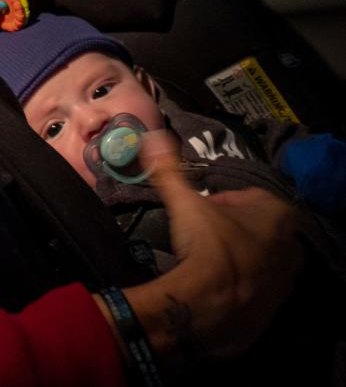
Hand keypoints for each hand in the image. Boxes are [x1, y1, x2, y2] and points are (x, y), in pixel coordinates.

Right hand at [120, 132, 300, 366]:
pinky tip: (214, 286)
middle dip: (235, 229)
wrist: (213, 305)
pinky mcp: (275, 308)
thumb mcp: (185, 203)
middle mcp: (292, 246)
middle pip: (258, 228)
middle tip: (204, 235)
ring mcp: (286, 280)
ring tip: (207, 262)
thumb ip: (170, 171)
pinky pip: (257, 288)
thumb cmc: (208, 245)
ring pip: (260, 259)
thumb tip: (153, 137)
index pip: (249, 197)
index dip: (222, 201)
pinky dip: (239, 285)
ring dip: (239, 257)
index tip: (200, 210)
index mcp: (279, 214)